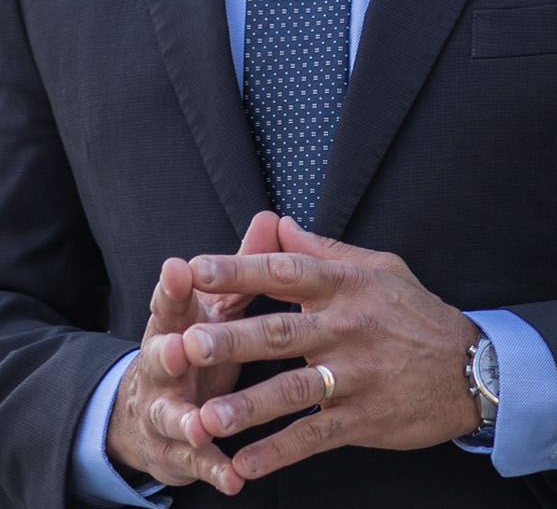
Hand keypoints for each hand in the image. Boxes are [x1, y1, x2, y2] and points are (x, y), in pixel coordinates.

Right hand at [106, 210, 283, 495]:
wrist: (148, 415)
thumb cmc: (197, 347)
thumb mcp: (214, 308)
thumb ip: (242, 269)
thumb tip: (270, 217)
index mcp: (173, 329)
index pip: (171, 304)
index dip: (174, 288)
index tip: (180, 268)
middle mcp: (162, 371)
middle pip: (160, 359)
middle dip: (169, 353)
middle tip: (181, 348)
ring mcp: (165, 414)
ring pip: (173, 417)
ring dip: (187, 420)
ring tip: (203, 424)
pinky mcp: (177, 453)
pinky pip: (196, 464)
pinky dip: (213, 469)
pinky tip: (233, 477)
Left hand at [180, 217, 480, 483]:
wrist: (475, 367)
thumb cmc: (418, 315)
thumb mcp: (382, 270)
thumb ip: (325, 251)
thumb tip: (279, 224)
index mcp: (350, 287)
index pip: (288, 272)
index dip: (241, 271)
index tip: (195, 269)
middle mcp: (350, 328)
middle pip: (282, 332)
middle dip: (232, 340)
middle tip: (188, 345)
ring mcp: (358, 375)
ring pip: (295, 389)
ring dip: (248, 406)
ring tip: (205, 419)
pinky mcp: (366, 417)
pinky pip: (316, 435)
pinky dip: (279, 452)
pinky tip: (243, 464)